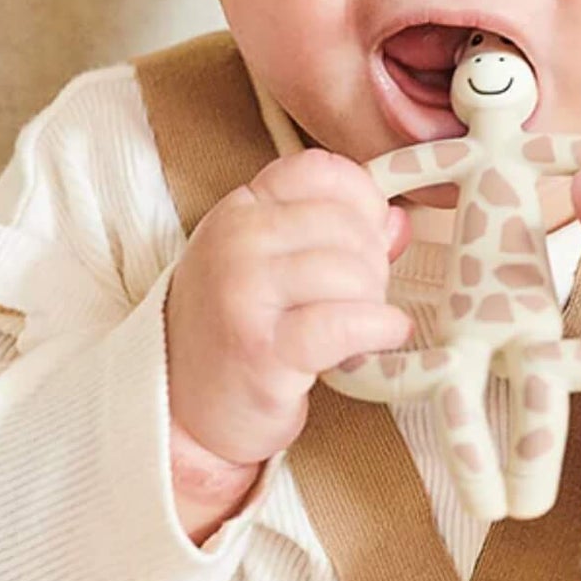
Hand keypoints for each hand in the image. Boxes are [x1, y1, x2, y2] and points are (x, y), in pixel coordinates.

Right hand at [165, 149, 413, 500]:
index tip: (371, 232)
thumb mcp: (271, 265)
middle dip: (372, 263)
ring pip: (352, 271)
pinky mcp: (263, 348)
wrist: (182, 410)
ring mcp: (244, 292)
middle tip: (360, 296)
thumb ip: (332, 236)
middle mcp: (236, 241)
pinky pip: (347, 322)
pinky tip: (385, 335)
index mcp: (239, 209)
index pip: (319, 170)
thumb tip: (398, 222)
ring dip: (373, 302)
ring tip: (357, 324)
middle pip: (346, 224)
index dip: (362, 199)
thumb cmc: (233, 332)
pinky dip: (380, 329)